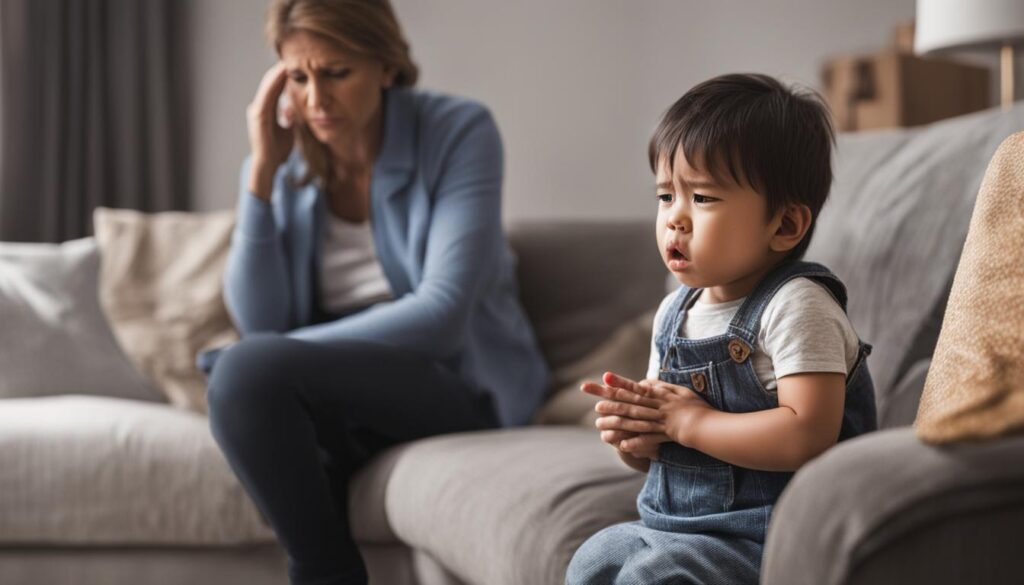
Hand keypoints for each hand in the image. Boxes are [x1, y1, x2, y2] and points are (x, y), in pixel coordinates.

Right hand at [246, 63, 294, 200]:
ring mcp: (257, 112)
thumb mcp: (288, 131)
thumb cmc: (278, 151)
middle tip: (291, 58)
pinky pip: (267, 97)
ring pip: (267, 88)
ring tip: (286, 62)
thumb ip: (289, 119)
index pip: (275, 89)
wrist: (269, 165)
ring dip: (276, 74)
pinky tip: (281, 75)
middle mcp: (259, 109)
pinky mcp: (259, 118)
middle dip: (279, 72)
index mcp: (266, 111)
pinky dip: (274, 85)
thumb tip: (290, 108)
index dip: (283, 77)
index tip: (294, 66)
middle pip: (270, 85)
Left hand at [585, 371, 715, 450]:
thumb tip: (647, 381)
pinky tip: (621, 446)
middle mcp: (657, 407)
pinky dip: (635, 443)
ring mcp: (660, 421)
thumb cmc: (696, 406)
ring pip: (635, 421)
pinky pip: (647, 440)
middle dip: (613, 404)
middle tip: (596, 406)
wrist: (709, 423)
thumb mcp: (680, 391)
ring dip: (617, 423)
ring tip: (601, 425)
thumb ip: (663, 387)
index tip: (605, 378)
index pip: (636, 387)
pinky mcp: (664, 435)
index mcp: (659, 396)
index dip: (620, 383)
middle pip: (631, 404)